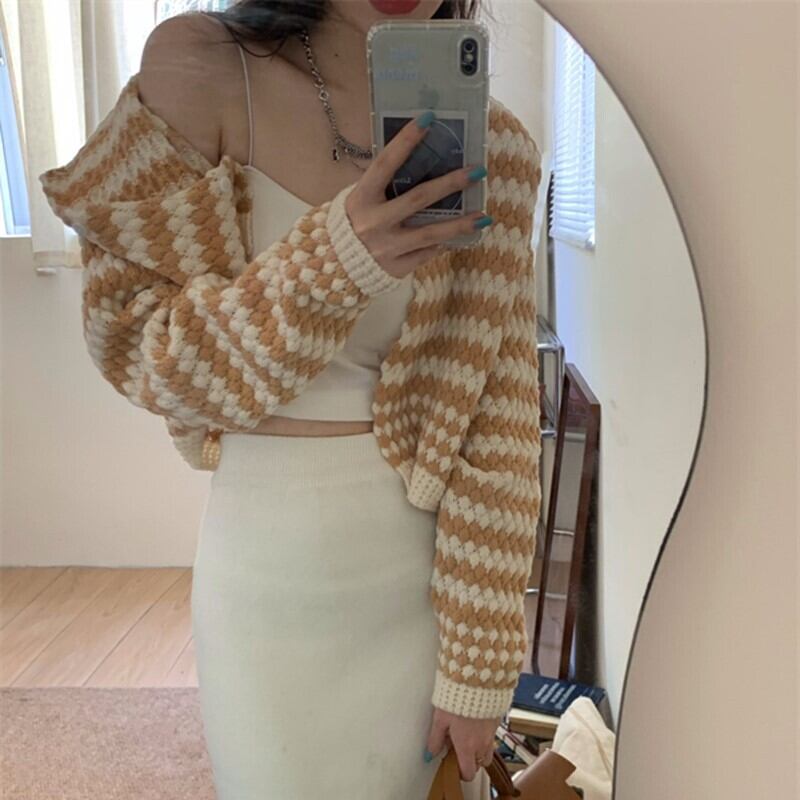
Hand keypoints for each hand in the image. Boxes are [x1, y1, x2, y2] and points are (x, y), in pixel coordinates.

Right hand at [344, 112, 490, 279]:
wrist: (334, 268)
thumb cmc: (352, 225)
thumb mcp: (359, 200)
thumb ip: (383, 185)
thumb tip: (420, 159)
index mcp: (361, 198)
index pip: (386, 163)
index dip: (406, 140)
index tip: (429, 119)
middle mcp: (374, 222)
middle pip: (419, 198)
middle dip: (450, 184)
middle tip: (477, 171)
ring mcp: (387, 247)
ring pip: (431, 233)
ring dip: (460, 224)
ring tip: (484, 217)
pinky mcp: (396, 267)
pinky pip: (427, 253)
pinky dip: (443, 244)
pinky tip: (459, 236)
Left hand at [425, 706, 500, 782]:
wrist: (477, 681)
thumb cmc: (457, 699)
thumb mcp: (440, 719)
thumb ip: (435, 739)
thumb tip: (430, 754)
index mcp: (467, 747)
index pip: (468, 773)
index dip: (460, 772)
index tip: (453, 763)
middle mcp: (482, 744)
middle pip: (479, 764)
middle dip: (470, 760)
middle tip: (458, 746)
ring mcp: (492, 734)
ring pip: (488, 752)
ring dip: (479, 749)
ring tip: (468, 735)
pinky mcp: (497, 722)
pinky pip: (492, 736)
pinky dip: (485, 735)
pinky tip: (475, 722)